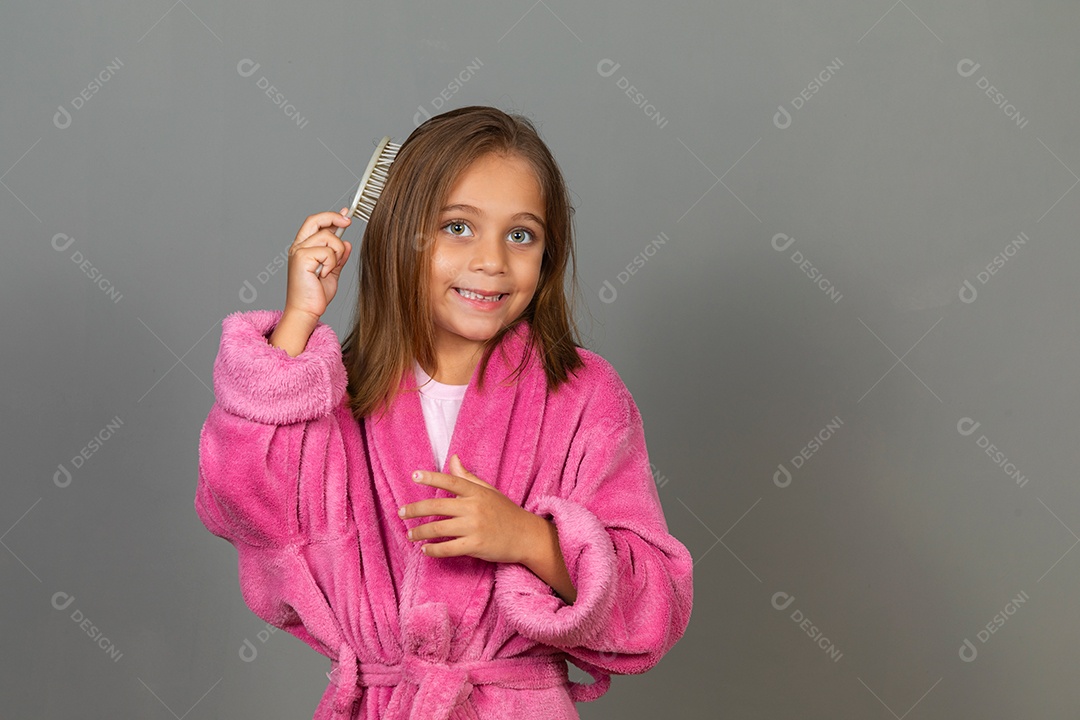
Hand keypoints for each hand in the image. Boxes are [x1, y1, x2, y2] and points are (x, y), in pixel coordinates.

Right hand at [283, 208, 352, 320]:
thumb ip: (338, 257)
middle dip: (334, 217)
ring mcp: (299, 251)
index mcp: (304, 248)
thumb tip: (347, 243)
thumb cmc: (315, 295)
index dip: (331, 216)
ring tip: (329, 269)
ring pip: (328, 238)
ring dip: (337, 253)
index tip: (346, 214)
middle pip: (316, 220)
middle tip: (348, 222)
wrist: (307, 311)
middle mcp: (299, 247)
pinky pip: (328, 252)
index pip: (315, 224)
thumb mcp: (332, 272)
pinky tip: (323, 275)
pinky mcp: (302, 258)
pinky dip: (331, 264)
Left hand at [398, 454, 542, 564]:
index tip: (414, 475)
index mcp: (477, 492)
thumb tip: (453, 458)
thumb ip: (468, 477)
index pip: (451, 481)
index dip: (432, 477)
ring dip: (419, 532)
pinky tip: (425, 550)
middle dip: (415, 509)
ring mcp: (475, 527)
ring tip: (410, 534)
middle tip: (401, 512)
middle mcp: (474, 508)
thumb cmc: (506, 512)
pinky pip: (448, 548)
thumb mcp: (489, 491)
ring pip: (438, 529)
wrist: (526, 536)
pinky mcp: (476, 546)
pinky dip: (433, 550)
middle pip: (437, 506)